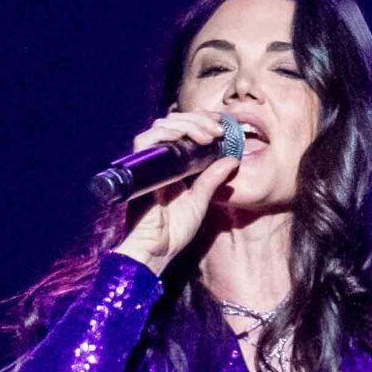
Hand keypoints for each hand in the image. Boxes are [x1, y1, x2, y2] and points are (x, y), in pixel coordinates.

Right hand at [112, 112, 241, 271]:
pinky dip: (165, 133)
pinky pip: (145, 142)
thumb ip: (212, 179)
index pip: (182, 131)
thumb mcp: (200, 201)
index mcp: (173, 167)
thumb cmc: (174, 232)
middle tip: (217, 131)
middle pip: (172, 123)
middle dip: (197, 120)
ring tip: (207, 135)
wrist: (155, 251)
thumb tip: (232, 159)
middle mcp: (159, 162)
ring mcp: (148, 165)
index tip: (221, 126)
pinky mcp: (138, 171)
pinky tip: (184, 136)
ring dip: (186, 124)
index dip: (200, 121)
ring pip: (160, 126)